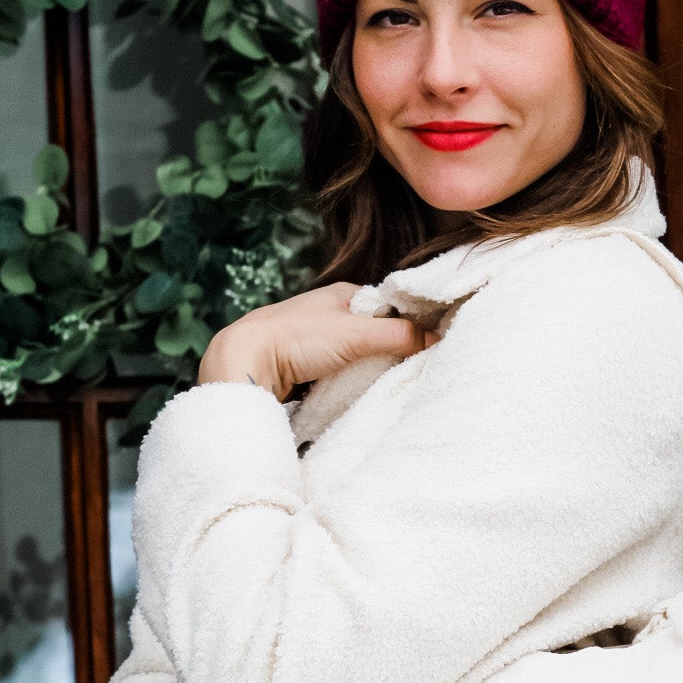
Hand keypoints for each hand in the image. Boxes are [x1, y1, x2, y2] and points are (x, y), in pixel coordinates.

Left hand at [198, 283, 429, 398]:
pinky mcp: (306, 363)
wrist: (245, 362)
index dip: (410, 323)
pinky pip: (340, 370)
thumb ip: (398, 336)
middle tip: (409, 367)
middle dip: (391, 348)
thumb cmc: (296, 338)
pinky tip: (355, 388)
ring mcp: (317, 338)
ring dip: (369, 366)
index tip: (429, 343)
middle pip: (375, 331)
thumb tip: (437, 339)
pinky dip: (350, 379)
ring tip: (384, 380)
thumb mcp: (356, 334)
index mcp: (344, 293)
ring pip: (357, 353)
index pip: (390, 305)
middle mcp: (331, 312)